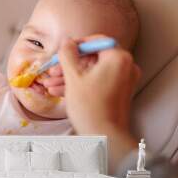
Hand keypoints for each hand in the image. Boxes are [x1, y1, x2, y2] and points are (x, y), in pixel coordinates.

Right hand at [59, 36, 141, 171]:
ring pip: (93, 72)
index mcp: (118, 58)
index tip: (62, 50)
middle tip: (53, 70)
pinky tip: (60, 91)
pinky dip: (81, 84)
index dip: (76, 45)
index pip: (96, 41)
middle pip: (93, 58)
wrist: (104, 136)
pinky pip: (98, 82)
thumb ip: (68, 54)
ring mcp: (124, 80)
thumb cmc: (89, 106)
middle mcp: (126, 66)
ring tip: (51, 84)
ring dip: (71, 76)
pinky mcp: (119, 93)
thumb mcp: (73, 77)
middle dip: (69, 65)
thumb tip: (66, 41)